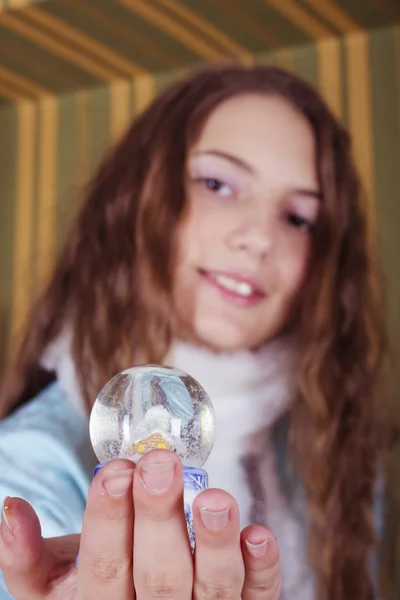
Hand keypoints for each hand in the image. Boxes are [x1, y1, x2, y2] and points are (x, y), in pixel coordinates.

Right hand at [0, 451, 280, 598]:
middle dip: (159, 518)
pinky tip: (258, 535)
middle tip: (160, 464)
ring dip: (215, 545)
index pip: (103, 570)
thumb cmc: (97, 586)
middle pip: (160, 578)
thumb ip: (25, 559)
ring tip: (217, 500)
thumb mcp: (51, 583)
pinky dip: (261, 570)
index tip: (118, 469)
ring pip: (213, 592)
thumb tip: (11, 510)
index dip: (109, 521)